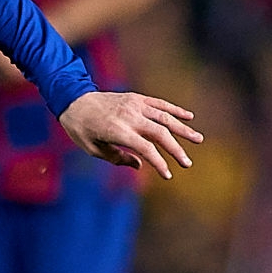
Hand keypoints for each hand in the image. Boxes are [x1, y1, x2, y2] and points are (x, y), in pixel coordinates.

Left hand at [59, 91, 202, 179]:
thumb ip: (118, 158)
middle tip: (188, 163)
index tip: (168, 174)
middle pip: (160, 134)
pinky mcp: (136, 98)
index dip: (159, 162)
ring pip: (164, 117)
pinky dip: (174, 109)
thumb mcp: (93, 149)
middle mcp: (129, 116)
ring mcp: (134, 105)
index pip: (146, 148)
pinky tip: (189, 116)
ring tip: (198, 139)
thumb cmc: (81, 128)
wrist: (73, 100)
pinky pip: (159, 103)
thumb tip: (141, 165)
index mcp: (118, 131)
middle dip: (176, 149)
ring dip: (183, 129)